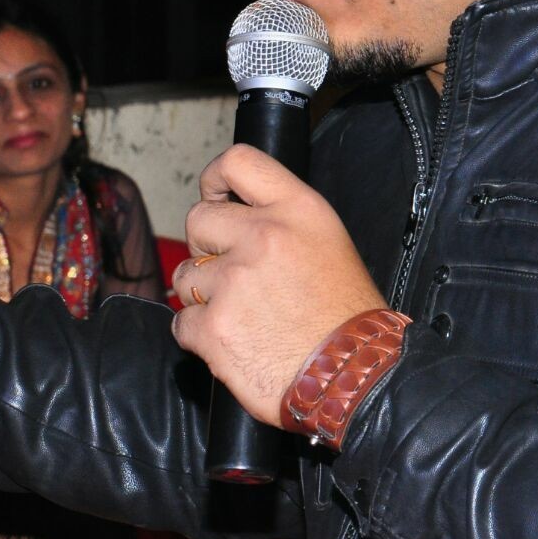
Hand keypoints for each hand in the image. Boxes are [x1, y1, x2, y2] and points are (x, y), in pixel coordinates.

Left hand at [172, 145, 386, 426]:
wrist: (355, 376)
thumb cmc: (347, 316)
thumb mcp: (329, 242)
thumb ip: (282, 221)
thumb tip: (238, 215)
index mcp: (296, 210)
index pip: (237, 161)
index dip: (215, 179)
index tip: (216, 198)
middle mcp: (263, 236)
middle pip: (198, 219)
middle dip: (207, 247)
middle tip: (233, 272)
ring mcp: (233, 281)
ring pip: (185, 275)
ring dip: (202, 294)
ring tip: (241, 314)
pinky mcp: (212, 327)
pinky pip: (182, 322)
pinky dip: (200, 335)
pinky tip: (234, 342)